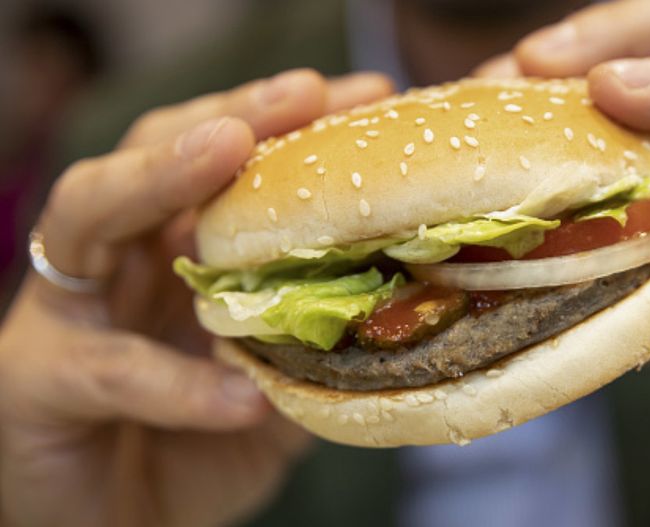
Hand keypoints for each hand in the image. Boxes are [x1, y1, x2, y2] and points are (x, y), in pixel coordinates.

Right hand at [0, 69, 393, 526]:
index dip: (286, 125)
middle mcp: (113, 263)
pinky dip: (178, 380)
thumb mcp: (271, 388)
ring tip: (230, 148)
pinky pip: (107, 369)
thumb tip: (406, 304)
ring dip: (160, 176)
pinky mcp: (34, 381)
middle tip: (305, 90)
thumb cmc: (191, 452)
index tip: (365, 95)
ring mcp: (64, 312)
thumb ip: (314, 345)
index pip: (219, 162)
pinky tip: (243, 395)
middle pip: (151, 155)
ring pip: (88, 215)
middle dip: (228, 114)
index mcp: (168, 252)